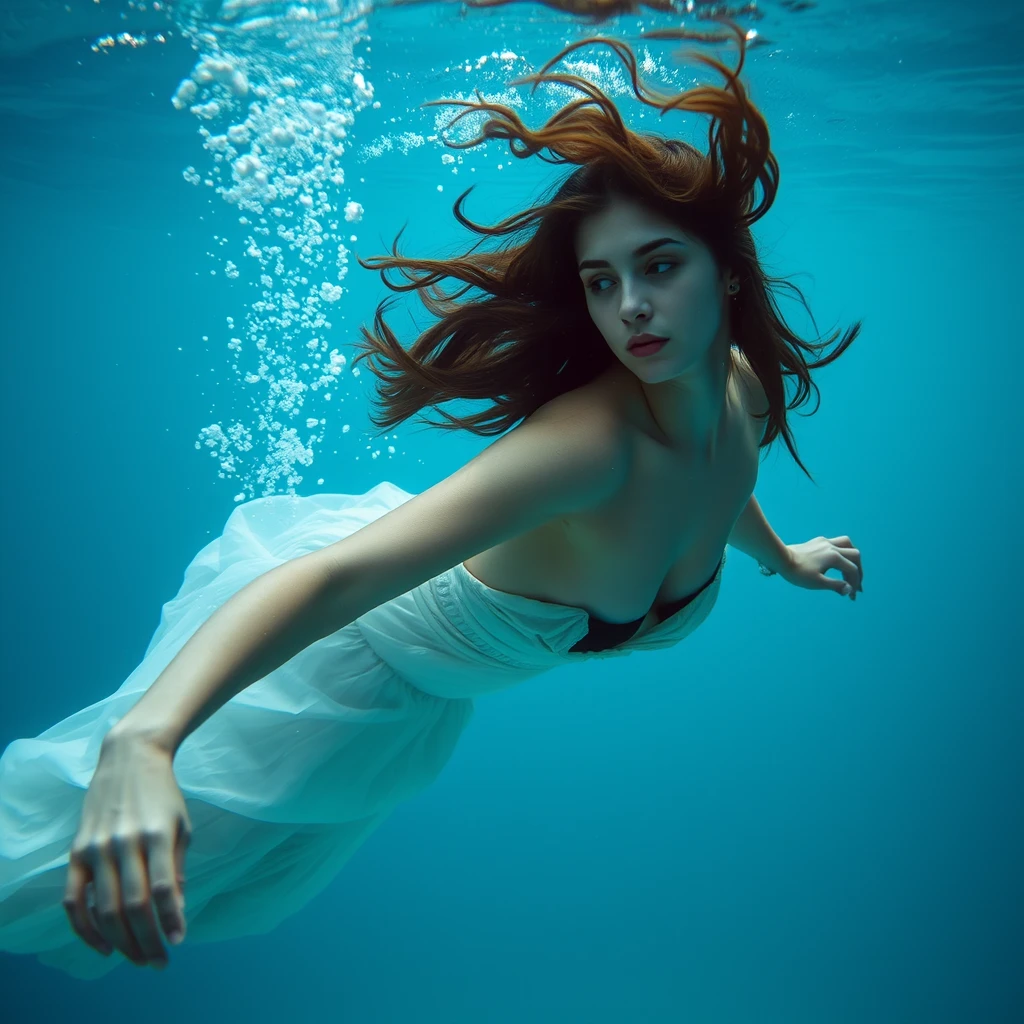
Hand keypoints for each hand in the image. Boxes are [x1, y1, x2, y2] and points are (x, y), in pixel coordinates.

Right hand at [63, 731, 190, 969]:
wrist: (130, 759)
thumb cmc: (164, 794)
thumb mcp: (181, 825)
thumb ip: (176, 868)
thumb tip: (175, 911)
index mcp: (157, 834)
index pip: (162, 890)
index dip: (170, 921)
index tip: (179, 941)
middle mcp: (124, 842)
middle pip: (133, 906)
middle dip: (148, 940)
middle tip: (159, 961)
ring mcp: (96, 848)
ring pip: (104, 908)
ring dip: (122, 941)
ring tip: (138, 958)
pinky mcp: (77, 852)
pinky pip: (74, 899)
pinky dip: (85, 928)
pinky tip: (104, 945)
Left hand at [779, 535, 863, 600]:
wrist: (780, 559)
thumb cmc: (797, 573)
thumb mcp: (817, 583)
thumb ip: (836, 585)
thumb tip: (850, 590)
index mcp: (834, 557)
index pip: (852, 570)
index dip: (855, 584)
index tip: (852, 597)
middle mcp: (832, 547)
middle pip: (855, 556)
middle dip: (858, 571)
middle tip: (856, 585)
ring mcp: (825, 542)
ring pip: (847, 544)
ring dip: (852, 557)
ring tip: (851, 571)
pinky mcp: (817, 541)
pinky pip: (836, 543)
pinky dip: (842, 552)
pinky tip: (837, 562)